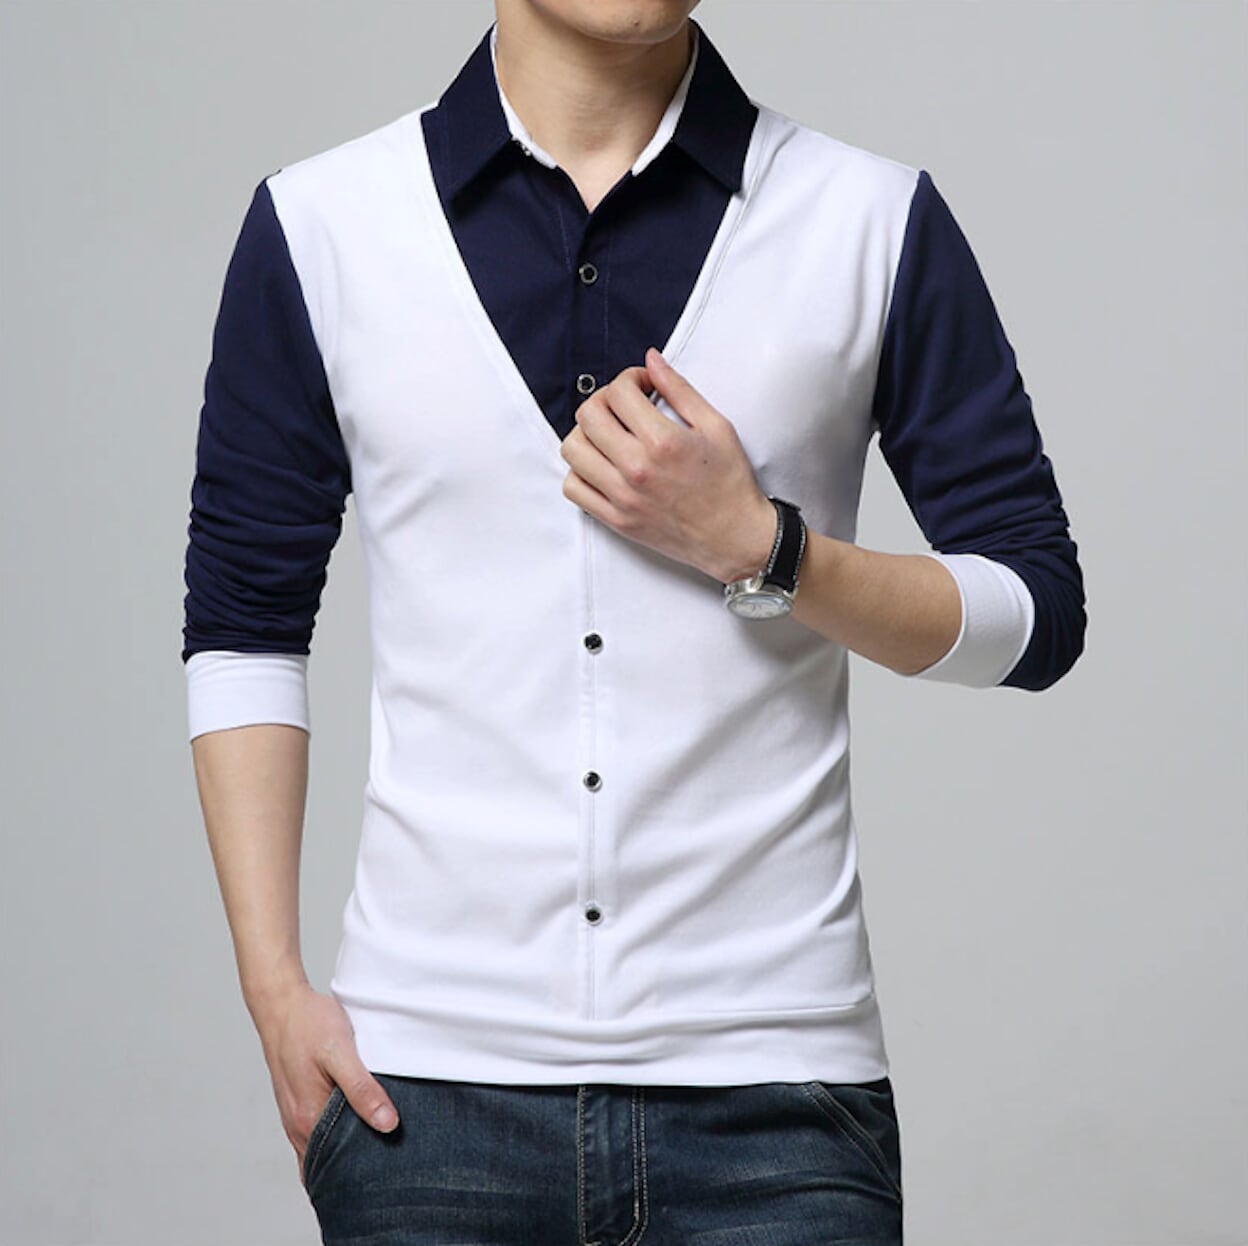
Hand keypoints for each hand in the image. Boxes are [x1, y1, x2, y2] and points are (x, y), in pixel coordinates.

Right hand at [252, 982, 398, 1185]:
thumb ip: (362, 1090)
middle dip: (355, 1167)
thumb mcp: (341, 1054)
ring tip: (379, 1145)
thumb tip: (388, 1124)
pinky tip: (357, 1121)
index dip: (360, 1174)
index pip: (335, 1168)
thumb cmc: (308, 1025)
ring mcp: (296, 1115)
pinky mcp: (299, 1102)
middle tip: (389, 1162)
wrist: (281, 1004)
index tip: (388, 1171)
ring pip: (323, 1147)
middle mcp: (298, 1124)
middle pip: (328, 1163)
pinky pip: (318, 1130)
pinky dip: (337, 1133)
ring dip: (347, 1149)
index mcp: (308, 1120)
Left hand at [560, 346, 777, 583]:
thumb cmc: (730, 484)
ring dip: (586, 433)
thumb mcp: (716, 426)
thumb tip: (651, 360)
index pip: (619, 391)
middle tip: (622, 406)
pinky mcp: (616, 519)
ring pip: (573, 449)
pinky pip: (574, 488)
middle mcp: (636, 468)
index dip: (630, 378)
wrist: (735, 537)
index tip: (643, 385)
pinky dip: (580, 471)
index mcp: (662, 442)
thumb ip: (679, 389)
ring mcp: (622, 497)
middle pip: (588, 415)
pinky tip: (602, 465)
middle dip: (604, 400)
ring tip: (609, 435)